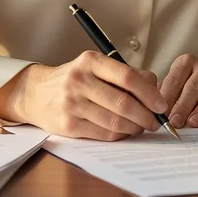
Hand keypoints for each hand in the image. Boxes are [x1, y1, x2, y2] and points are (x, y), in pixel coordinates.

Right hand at [0, 51, 167, 140]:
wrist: (35, 93)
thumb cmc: (74, 79)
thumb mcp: (96, 67)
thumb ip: (125, 74)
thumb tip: (155, 88)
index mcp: (91, 61)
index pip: (128, 77)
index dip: (150, 93)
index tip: (162, 104)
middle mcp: (80, 80)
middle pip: (124, 103)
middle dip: (146, 115)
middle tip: (156, 121)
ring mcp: (72, 104)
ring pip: (115, 121)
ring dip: (135, 128)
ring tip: (142, 127)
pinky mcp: (68, 125)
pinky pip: (103, 133)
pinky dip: (120, 135)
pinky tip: (124, 131)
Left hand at [160, 55, 197, 128]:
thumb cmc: (192, 83)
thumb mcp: (178, 82)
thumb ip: (166, 94)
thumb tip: (151, 112)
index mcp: (186, 63)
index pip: (174, 80)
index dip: (167, 98)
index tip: (161, 114)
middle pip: (193, 86)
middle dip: (183, 105)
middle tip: (175, 122)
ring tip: (193, 123)